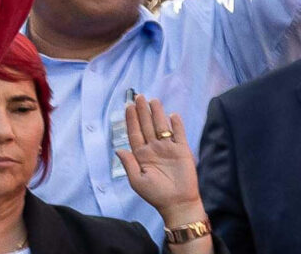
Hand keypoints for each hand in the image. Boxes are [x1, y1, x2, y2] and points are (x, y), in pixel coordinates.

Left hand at [117, 96, 206, 226]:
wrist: (177, 204)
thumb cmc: (156, 194)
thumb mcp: (137, 180)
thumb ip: (129, 164)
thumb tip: (118, 149)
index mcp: (141, 154)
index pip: (135, 133)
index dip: (131, 119)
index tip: (128, 106)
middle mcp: (154, 148)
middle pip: (147, 126)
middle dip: (143, 111)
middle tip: (139, 96)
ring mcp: (168, 148)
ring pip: (161, 127)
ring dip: (158, 114)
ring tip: (153, 100)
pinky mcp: (182, 151)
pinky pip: (179, 135)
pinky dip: (177, 125)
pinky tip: (172, 115)